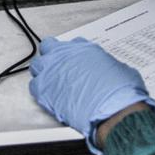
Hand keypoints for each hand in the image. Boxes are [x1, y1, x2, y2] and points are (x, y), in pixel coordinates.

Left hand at [29, 37, 154, 154]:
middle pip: (49, 48)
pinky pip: (34, 86)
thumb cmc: (120, 92)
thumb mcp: (120, 70)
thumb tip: (109, 72)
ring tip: (51, 83)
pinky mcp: (45, 90)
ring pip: (37, 65)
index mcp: (85, 49)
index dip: (73, 54)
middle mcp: (67, 56)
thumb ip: (108, 66)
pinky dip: (40, 91)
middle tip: (58, 68)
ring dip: (43, 73)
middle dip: (53, 57)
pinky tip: (48, 97)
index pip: (72, 44)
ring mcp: (53, 71)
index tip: (74, 62)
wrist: (113, 110)